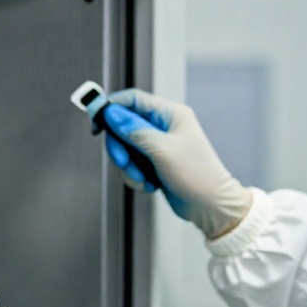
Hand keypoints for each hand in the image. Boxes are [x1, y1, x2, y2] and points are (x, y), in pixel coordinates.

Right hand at [101, 89, 252, 238]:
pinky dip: (136, 176)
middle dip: (120, 146)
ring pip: (126, 148)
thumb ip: (134, 130)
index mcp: (171, 114)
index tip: (96, 119)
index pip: (134, 100)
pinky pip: (132, 164)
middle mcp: (164, 126)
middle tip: (122, 161)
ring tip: (143, 178)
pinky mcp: (154, 163)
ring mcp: (158, 145)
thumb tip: (112, 114)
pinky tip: (150, 184)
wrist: (210, 206)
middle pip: (124, 125)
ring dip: (129, 166)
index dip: (112, 107)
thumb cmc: (198, 176)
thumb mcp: (163, 150)